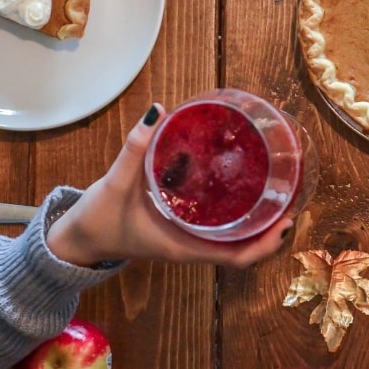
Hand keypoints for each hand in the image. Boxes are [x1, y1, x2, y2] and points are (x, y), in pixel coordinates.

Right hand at [46, 104, 292, 267]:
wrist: (77, 240)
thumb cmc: (98, 220)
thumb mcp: (115, 184)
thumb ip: (135, 148)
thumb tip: (156, 111)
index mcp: (184, 247)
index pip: (237, 257)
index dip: (266, 244)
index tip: (286, 221)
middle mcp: (192, 246)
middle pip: (245, 246)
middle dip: (271, 228)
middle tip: (291, 195)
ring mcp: (188, 239)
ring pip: (234, 236)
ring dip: (257, 219)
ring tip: (277, 188)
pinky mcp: (182, 228)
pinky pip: (218, 225)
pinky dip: (235, 211)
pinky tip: (241, 184)